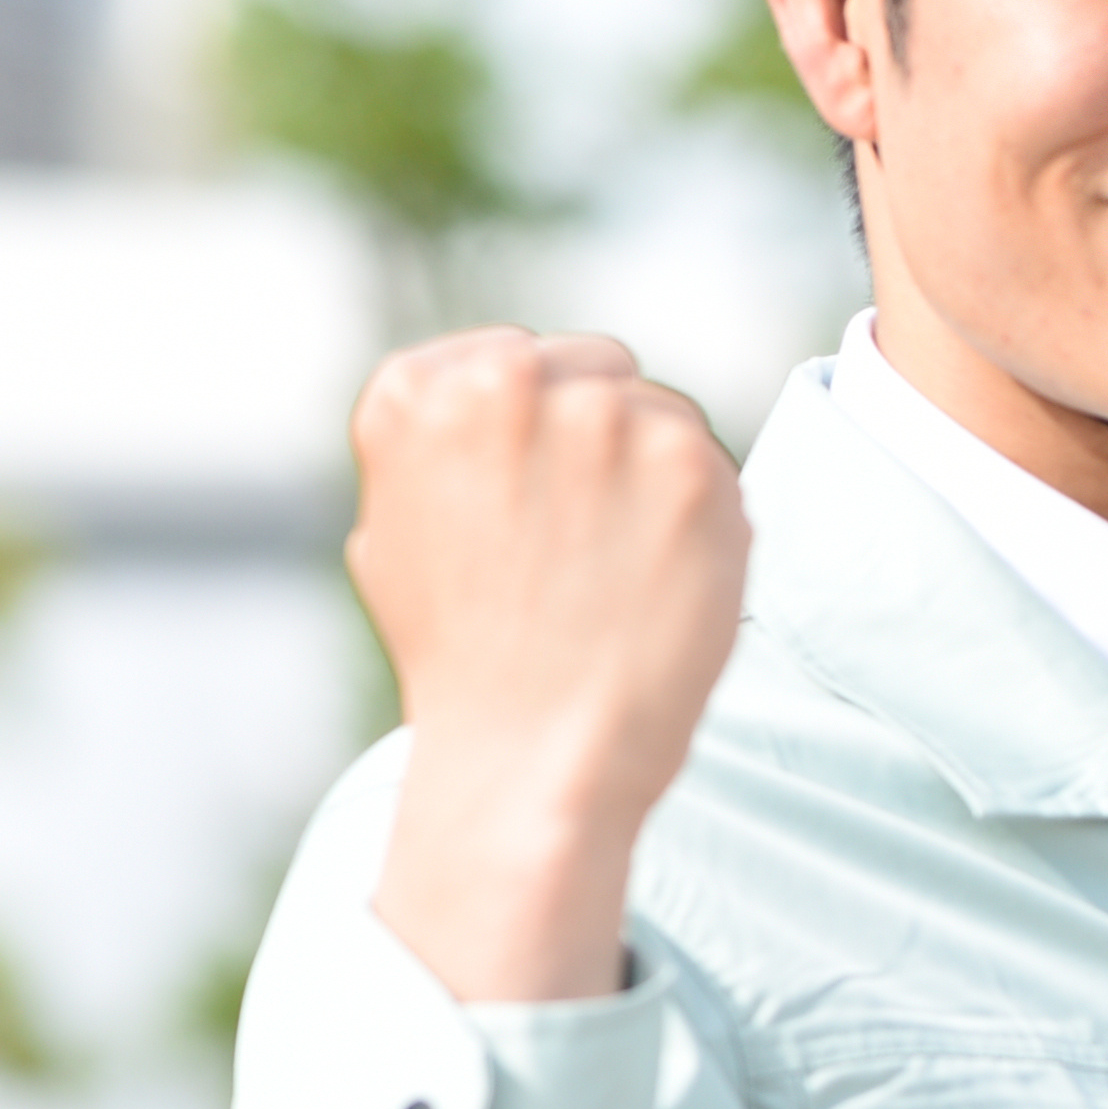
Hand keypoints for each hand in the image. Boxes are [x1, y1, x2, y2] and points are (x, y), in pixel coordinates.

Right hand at [346, 329, 747, 1000]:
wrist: (533, 752)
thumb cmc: (462, 655)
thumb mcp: (392, 527)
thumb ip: (436, 437)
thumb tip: (494, 376)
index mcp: (423, 389)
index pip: (520, 356)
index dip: (539, 430)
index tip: (530, 500)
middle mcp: (509, 382)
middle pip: (598, 370)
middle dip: (601, 440)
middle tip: (582, 542)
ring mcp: (606, 419)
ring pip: (662, 416)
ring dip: (656, 480)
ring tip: (614, 571)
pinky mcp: (692, 466)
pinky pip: (715, 467)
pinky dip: (703, 519)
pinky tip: (661, 580)